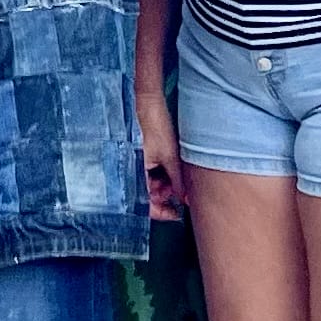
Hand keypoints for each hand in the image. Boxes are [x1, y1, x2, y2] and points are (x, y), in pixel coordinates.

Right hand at [135, 89, 187, 220]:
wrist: (149, 107)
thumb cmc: (155, 129)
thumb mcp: (170, 159)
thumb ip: (178, 182)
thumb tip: (184, 199)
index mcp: (137, 175)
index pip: (146, 205)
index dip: (161, 212)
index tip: (176, 214)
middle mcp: (135, 172)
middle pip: (150, 196)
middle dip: (167, 197)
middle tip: (182, 193)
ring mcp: (139, 165)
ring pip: (154, 185)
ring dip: (167, 185)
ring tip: (179, 177)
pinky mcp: (144, 157)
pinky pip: (153, 173)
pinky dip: (163, 174)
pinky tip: (173, 168)